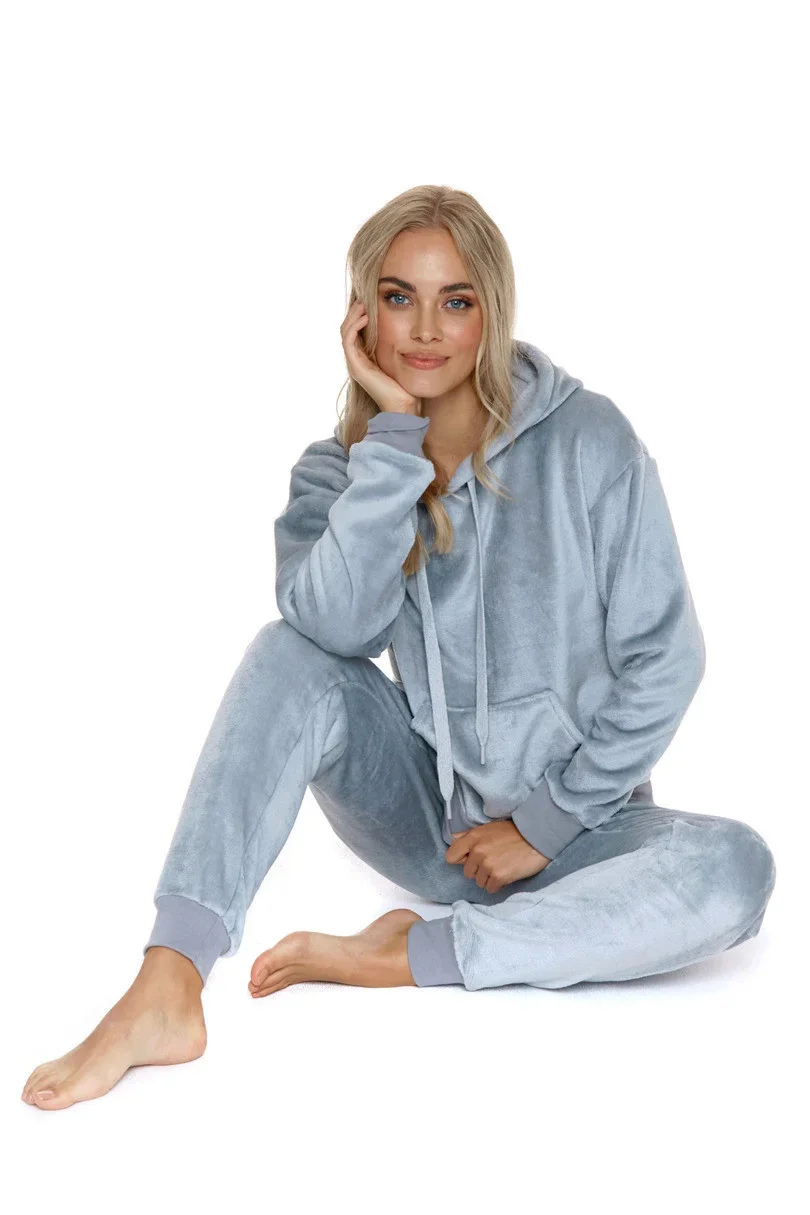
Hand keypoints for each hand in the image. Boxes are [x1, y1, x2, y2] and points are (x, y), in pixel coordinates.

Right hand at [340, 298, 419, 414]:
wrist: (403, 405)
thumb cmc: (405, 385)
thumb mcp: (398, 359)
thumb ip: (394, 345)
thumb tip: (404, 329)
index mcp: (364, 358)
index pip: (354, 331)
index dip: (358, 316)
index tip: (368, 302)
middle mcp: (356, 361)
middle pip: (346, 329)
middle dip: (354, 312)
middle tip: (363, 299)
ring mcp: (355, 364)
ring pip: (345, 332)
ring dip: (353, 316)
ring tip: (363, 305)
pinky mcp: (357, 367)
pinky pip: (348, 341)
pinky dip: (355, 327)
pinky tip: (365, 317)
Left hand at [446, 820, 551, 892]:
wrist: (537, 838)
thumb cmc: (514, 832)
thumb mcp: (489, 828)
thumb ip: (469, 835)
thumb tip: (453, 838)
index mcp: (473, 838)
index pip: (451, 856)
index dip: (461, 859)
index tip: (471, 859)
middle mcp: (478, 851)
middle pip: (467, 872)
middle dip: (478, 870)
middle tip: (493, 862)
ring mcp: (488, 865)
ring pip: (479, 882)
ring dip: (489, 878)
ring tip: (502, 867)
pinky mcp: (499, 877)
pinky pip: (491, 888)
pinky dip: (498, 884)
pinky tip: (507, 874)